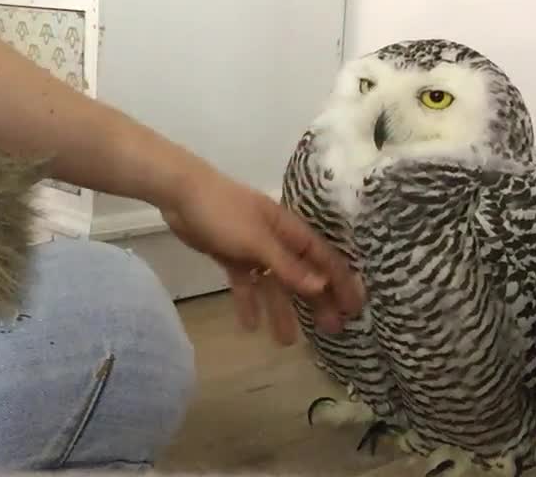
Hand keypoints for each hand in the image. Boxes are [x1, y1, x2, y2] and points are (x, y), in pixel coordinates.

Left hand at [160, 165, 363, 344]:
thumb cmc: (224, 212)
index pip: (325, 260)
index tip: (355, 310)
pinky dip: (249, 302)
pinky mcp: (232, 256)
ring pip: (274, 284)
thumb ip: (288, 265)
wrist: (181, 193)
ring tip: (287, 341)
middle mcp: (277, 241)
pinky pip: (246, 283)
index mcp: (290, 232)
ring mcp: (254, 249)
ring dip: (281, 310)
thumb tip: (322, 286)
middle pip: (303, 275)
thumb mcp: (258, 240)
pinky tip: (250, 326)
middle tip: (330, 331)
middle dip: (317, 302)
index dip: (342, 284)